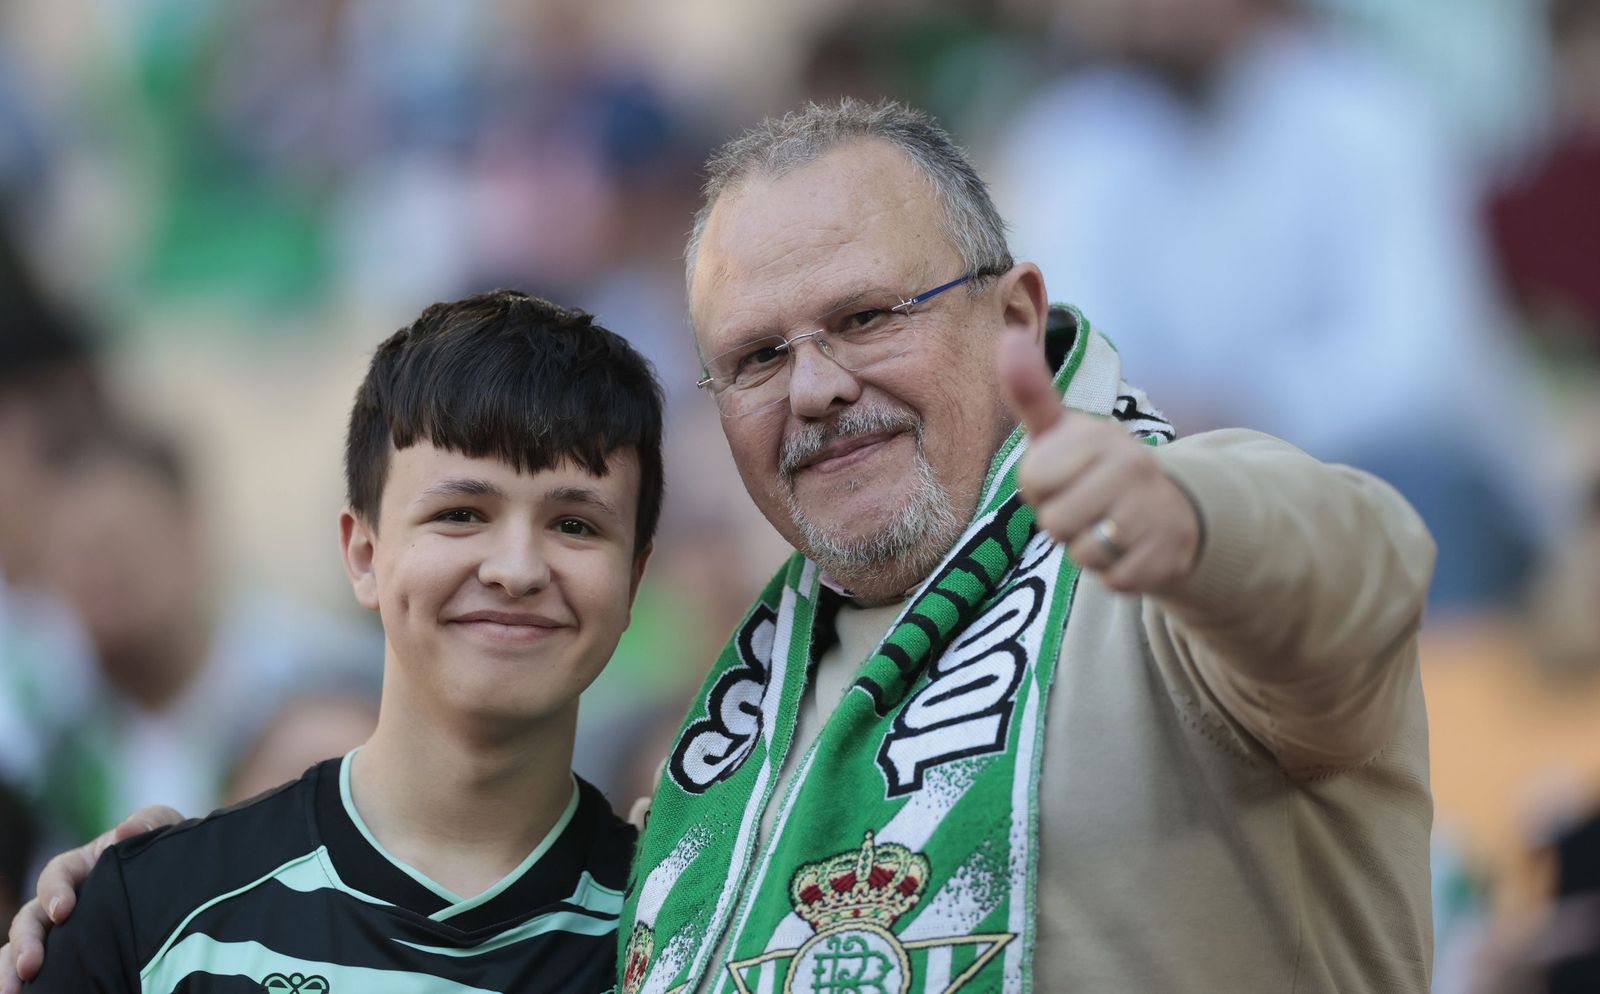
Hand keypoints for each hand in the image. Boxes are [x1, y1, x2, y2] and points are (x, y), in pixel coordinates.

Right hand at [0, 806, 180, 992]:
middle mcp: (67, 900)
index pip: (56, 874)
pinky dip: (35, 984)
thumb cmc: (166, 852)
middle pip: (31, 919)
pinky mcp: (77, 955)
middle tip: (29, 967)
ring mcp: (69, 930)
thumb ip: (148, 823)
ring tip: (13, 993)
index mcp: (82, 867)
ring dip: (13, 968)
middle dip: (25, 942)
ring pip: (26, 948)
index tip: (63, 911)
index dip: (54, 891)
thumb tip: (124, 831)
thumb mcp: (163, 830)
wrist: (186, 884)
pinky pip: (49, 970)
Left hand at [999, 327, 1199, 592]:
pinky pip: (1109, 579)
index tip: (1065, 475)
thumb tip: (1008, 336)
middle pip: (1053, 520)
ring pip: (1080, 552)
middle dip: (1061, 520)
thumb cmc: (1099, 469)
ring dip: (1085, 548)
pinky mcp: (1164, 558)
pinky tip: (1129, 549)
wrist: (1173, 512)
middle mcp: (1132, 467)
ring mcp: (1151, 512)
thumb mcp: (1064, 430)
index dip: (1041, 485)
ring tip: (1106, 526)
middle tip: (1087, 505)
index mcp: (1100, 436)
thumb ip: (1032, 391)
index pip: (1033, 478)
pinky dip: (1113, 572)